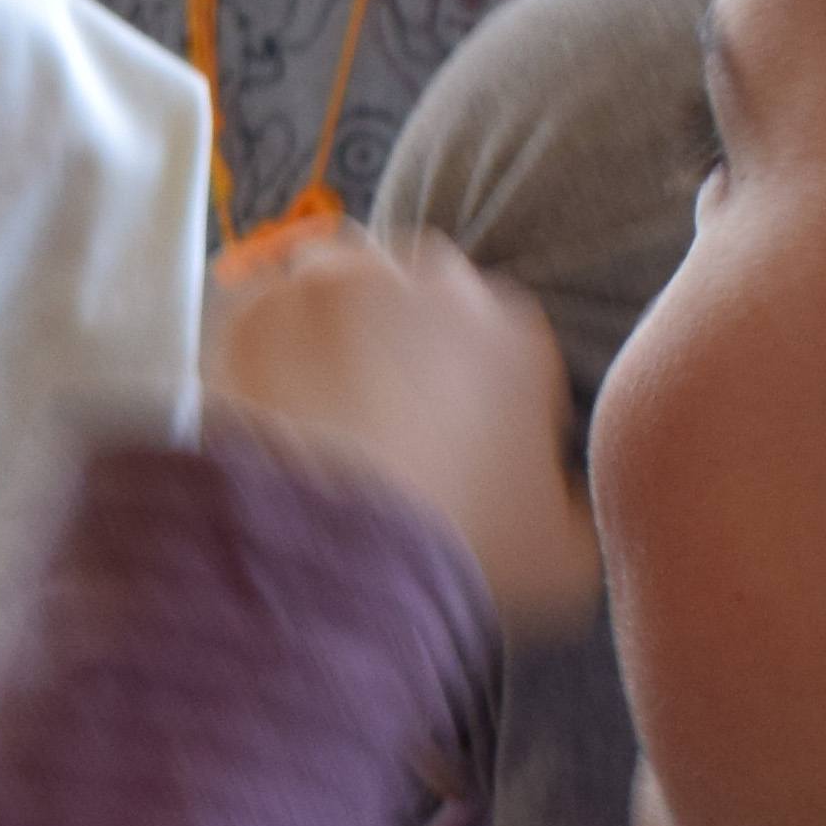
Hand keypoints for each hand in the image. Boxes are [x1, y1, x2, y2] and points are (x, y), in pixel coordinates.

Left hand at [206, 224, 599, 632]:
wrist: (337, 553)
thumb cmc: (454, 551)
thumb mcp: (562, 554)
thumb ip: (573, 510)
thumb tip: (562, 501)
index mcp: (517, 335)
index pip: (493, 326)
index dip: (461, 370)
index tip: (438, 417)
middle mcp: (435, 287)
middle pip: (413, 283)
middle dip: (393, 325)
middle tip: (367, 394)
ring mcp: (340, 284)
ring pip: (333, 270)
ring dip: (325, 311)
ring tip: (306, 378)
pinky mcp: (259, 303)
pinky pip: (252, 298)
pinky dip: (254, 333)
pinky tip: (257, 384)